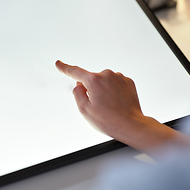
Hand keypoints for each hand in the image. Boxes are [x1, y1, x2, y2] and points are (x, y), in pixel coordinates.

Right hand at [56, 60, 189, 153]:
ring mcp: (119, 77)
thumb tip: (79, 86)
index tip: (59, 64)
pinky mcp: (128, 82)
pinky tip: (116, 103)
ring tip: (109, 106)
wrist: (131, 125)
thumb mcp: (84, 109)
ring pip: (104, 82)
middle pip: (91, 80)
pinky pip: (115, 84)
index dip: (65, 68)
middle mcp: (107, 75)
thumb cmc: (109, 120)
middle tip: (97, 106)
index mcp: (94, 80)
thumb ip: (77, 94)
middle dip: (91, 90)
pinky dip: (113, 92)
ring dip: (103, 91)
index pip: (75, 72)